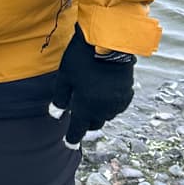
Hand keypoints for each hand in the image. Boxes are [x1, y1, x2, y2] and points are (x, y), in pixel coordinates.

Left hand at [48, 24, 135, 148]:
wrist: (109, 42)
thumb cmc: (81, 58)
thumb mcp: (65, 76)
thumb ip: (60, 97)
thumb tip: (56, 114)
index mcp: (86, 108)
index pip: (78, 130)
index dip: (72, 137)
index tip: (69, 143)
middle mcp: (103, 109)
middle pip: (94, 123)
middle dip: (86, 122)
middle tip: (79, 115)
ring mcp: (117, 101)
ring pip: (106, 115)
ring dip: (98, 112)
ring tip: (92, 101)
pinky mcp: (127, 91)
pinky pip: (117, 105)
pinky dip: (110, 104)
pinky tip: (105, 93)